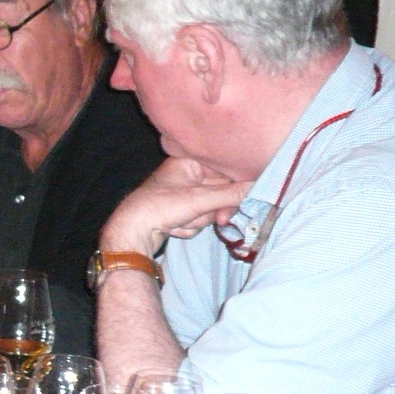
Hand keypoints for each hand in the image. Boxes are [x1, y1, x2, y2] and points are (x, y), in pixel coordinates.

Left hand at [101, 156, 252, 253]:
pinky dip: (189, 227)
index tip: (248, 200)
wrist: (131, 231)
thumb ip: (232, 194)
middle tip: (217, 220)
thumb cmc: (159, 207)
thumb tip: (262, 188)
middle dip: (214, 210)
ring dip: (199, 220)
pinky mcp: (179, 212)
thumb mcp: (200, 199)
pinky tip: (174, 227)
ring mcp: (183, 194)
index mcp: (189, 161)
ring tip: (181, 222)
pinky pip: (198, 219)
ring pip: (210, 209)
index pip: (226, 171)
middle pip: (221, 193)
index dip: (237, 188)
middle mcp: (187, 175)